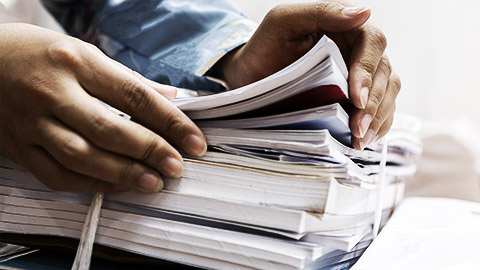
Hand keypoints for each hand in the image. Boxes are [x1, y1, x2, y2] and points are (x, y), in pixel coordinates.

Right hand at [0, 23, 206, 192]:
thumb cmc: (39, 54)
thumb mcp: (84, 53)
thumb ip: (128, 79)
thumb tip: (170, 99)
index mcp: (76, 62)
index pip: (135, 95)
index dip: (171, 122)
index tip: (194, 141)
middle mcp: (52, 92)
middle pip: (110, 129)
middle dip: (150, 151)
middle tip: (177, 166)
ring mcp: (31, 122)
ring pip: (82, 157)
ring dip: (123, 174)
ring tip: (154, 182)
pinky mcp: (18, 147)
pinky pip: (56, 175)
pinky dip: (90, 184)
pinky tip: (116, 185)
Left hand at [217, 1, 399, 149]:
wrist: (251, 74)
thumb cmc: (265, 46)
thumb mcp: (284, 21)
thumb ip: (322, 12)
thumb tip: (364, 12)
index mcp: (346, 26)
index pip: (372, 44)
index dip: (367, 71)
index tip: (356, 98)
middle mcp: (358, 48)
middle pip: (383, 72)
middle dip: (373, 103)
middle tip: (357, 129)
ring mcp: (360, 73)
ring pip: (387, 91)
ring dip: (378, 117)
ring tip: (360, 139)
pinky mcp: (357, 95)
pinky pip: (380, 108)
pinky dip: (378, 125)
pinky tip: (366, 139)